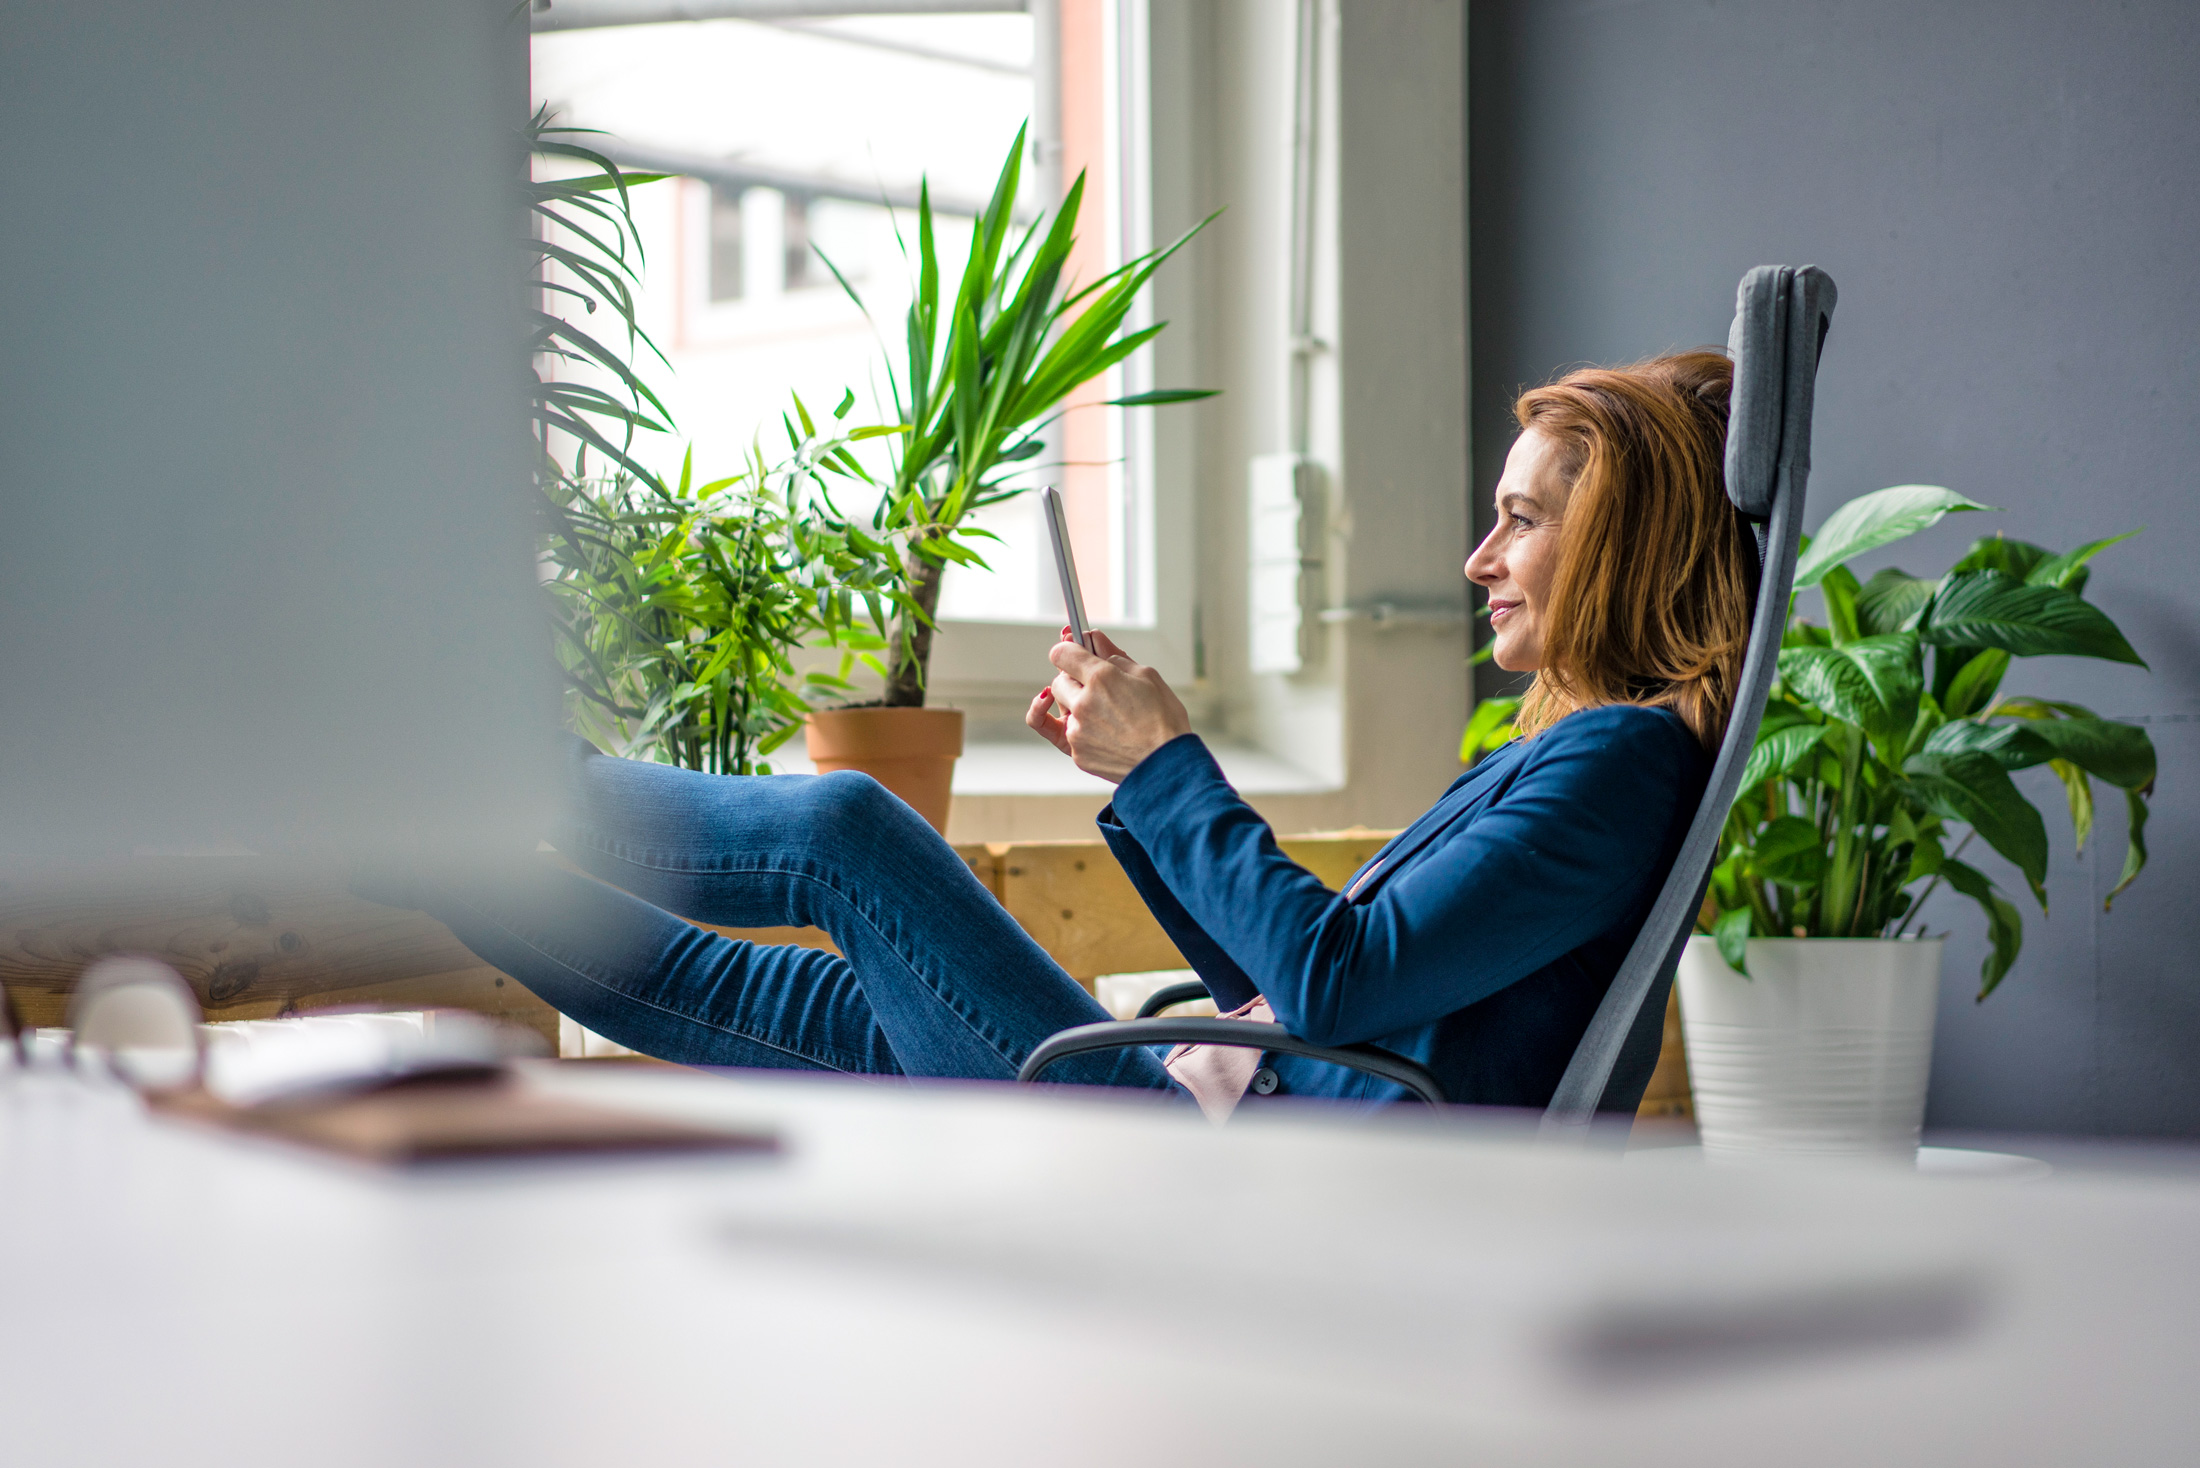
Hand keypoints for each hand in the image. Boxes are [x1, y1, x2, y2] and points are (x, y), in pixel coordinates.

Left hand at [1024, 628, 1192, 783]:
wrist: (1168, 765)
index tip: (1073, 651)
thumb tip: (1094, 638)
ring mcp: (1077, 731)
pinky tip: (1099, 730)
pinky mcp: (1076, 753)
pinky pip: (1066, 733)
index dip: (1067, 650)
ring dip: (1076, 705)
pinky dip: (1078, 729)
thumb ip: (1114, 656)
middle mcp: (1083, 703)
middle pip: (1059, 681)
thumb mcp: (1146, 676)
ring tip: (1106, 713)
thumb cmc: (1164, 720)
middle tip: (1097, 686)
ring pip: (1062, 708)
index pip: (1062, 653)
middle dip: (1074, 680)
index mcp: (1101, 678)